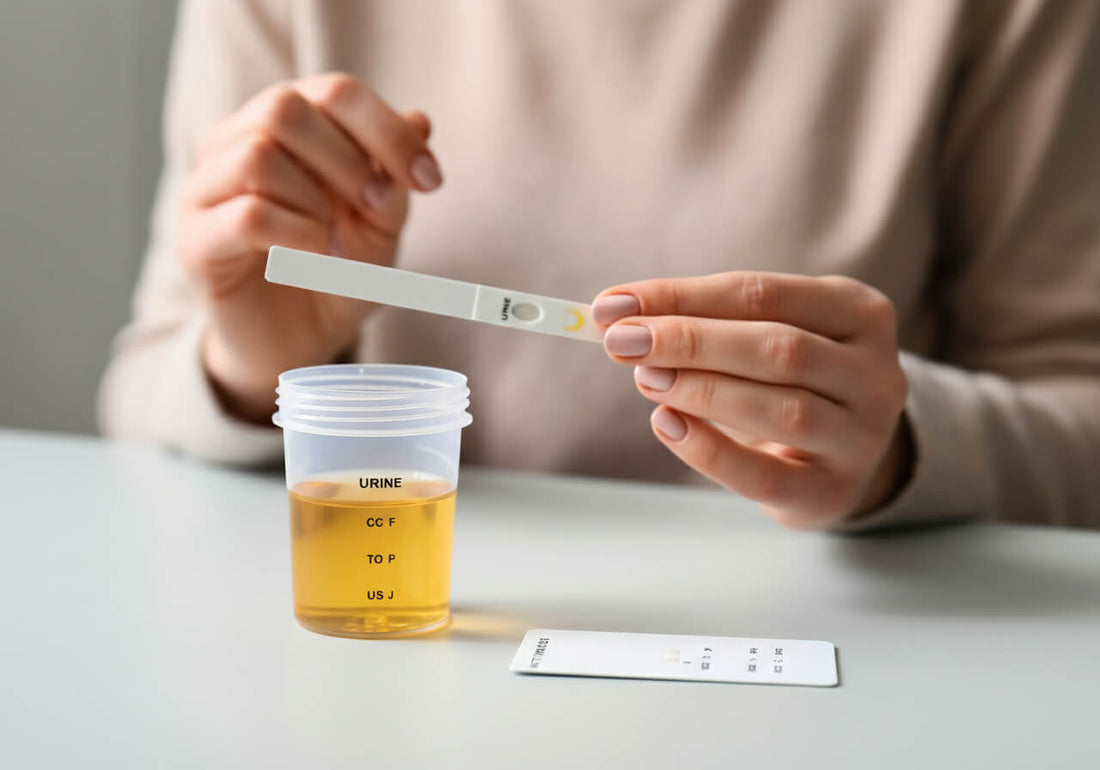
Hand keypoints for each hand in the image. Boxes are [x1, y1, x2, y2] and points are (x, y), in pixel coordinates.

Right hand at [177, 73, 443, 421]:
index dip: (388, 129)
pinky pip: (247, 215)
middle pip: (283, 107)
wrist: (299, 342)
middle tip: (375, 209)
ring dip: (316, 202)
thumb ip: (394, 173)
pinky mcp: (195, 241)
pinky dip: (297, 235)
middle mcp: (233, 142)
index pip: (333, 91)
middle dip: (348, 160)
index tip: (429, 180)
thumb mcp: (380, 222)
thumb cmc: (336, 272)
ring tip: (335, 243)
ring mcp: (204, 189)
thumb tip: (421, 120)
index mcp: (283, 124)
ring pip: (257, 154)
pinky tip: (314, 257)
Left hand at [593, 273, 911, 528]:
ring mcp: (863, 438)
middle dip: (690, 341)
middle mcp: (876, 373)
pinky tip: (666, 425)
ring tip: (645, 378)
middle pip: (777, 347)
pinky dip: (709, 450)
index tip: (614, 305)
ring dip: (702, 390)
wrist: (838, 457)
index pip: (761, 293)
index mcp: (860, 312)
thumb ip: (702, 321)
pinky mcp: (832, 492)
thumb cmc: (789, 381)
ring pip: (782, 409)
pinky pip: (765, 476)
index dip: (682, 296)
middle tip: (622, 342)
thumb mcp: (762, 336)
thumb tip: (616, 313)